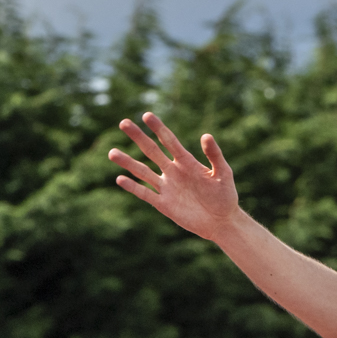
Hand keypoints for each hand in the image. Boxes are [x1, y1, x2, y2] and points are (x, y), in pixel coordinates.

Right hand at [109, 112, 239, 239]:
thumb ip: (215, 156)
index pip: (170, 141)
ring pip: (143, 172)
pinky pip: (145, 194)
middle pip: (152, 151)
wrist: (222, 221)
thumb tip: (206, 135)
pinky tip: (120, 179)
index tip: (147, 115)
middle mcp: (173, 172)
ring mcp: (167, 187)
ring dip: (128, 162)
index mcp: (187, 162)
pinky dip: (133, 187)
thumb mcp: (223, 174)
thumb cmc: (225, 196)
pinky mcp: (163, 204)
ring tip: (112, 152)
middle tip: (124, 123)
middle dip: (139, 138)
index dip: (159, 129)